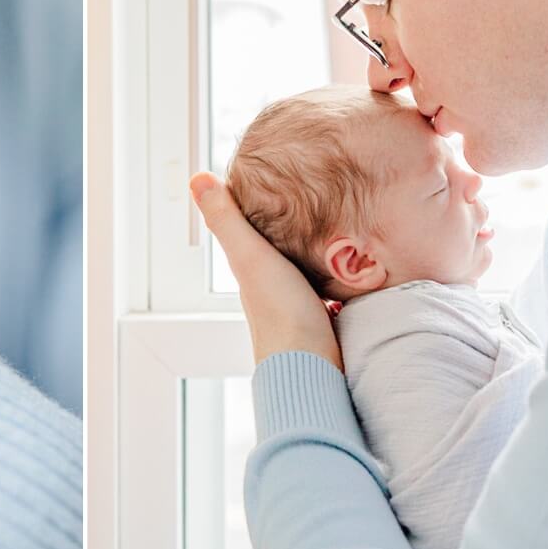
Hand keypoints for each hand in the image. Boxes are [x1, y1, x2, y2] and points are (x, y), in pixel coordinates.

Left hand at [189, 172, 338, 368]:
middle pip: (279, 255)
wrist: (313, 371)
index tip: (269, 184)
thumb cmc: (281, 315)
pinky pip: (330, 295)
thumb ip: (228, 220)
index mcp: (251, 275)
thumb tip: (196, 177)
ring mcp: (298, 311)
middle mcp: (271, 293)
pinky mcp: (324, 325)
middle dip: (291, 234)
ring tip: (335, 234)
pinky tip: (352, 275)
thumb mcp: (252, 257)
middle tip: (310, 206)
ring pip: (305, 275)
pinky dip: (336, 281)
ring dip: (315, 258)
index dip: (256, 211)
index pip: (250, 236)